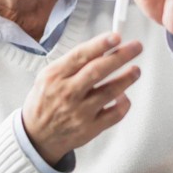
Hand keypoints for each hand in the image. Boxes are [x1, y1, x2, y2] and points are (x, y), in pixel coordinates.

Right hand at [22, 33, 141, 164]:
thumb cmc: (45, 101)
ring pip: (110, 91)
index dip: (100, 44)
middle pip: (98, 71)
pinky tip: (124, 95)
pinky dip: (124, 103)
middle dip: (120, 56)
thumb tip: (102, 47)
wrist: (36, 136)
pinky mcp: (90, 128)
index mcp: (55, 76)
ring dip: (127, 78)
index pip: (80, 56)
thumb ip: (72, 62)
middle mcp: (67, 93)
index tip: (116, 36)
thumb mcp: (48, 76)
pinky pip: (115, 114)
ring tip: (135, 70)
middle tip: (136, 47)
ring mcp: (79, 112)